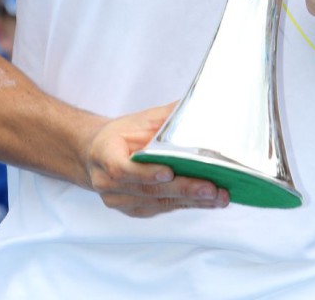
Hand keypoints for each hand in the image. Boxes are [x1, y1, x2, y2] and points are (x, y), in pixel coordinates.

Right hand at [86, 103, 229, 216]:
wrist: (96, 155)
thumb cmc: (119, 135)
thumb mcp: (138, 120)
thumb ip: (166, 117)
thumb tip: (198, 104)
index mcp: (105, 155)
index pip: (122, 169)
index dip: (146, 172)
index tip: (168, 172)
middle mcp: (108, 184)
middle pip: (148, 190)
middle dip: (183, 189)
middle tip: (211, 188)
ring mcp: (120, 201)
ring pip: (158, 202)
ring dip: (190, 201)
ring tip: (218, 196)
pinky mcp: (134, 210)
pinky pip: (161, 208)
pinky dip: (185, 204)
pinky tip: (207, 201)